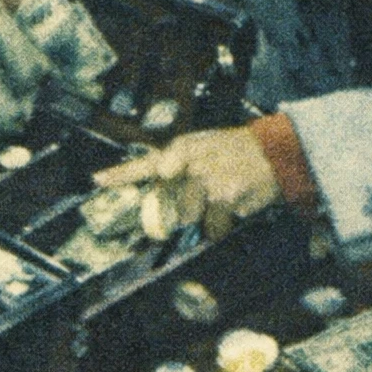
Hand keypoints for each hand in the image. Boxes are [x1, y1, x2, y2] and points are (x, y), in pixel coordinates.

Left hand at [92, 127, 282, 240]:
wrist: (274, 152)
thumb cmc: (235, 151)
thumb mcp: (205, 145)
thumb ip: (179, 163)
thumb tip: (159, 184)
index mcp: (184, 148)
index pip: (146, 162)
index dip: (120, 173)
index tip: (97, 180)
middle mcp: (191, 163)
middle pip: (171, 205)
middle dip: (186, 209)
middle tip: (207, 196)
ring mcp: (207, 181)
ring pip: (192, 217)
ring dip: (207, 216)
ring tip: (225, 196)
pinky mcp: (225, 198)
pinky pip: (214, 226)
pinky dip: (224, 222)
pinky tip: (235, 203)